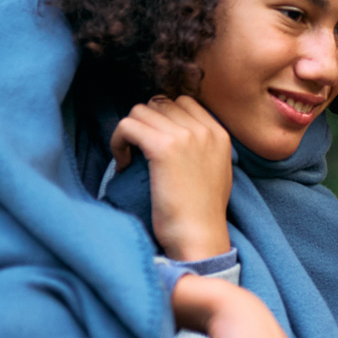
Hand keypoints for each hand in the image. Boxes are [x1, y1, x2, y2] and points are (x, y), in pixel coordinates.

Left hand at [111, 95, 235, 261]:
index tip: (155, 142)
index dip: (162, 118)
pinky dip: (118, 142)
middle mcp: (204, 130)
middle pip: (159, 103)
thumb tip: (171, 129)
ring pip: (140, 111)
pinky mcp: (163, 147)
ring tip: (130, 158)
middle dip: (144, 124)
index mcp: (219, 134)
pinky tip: (122, 164)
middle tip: (139, 151)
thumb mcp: (214, 171)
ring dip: (129, 132)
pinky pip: (127, 126)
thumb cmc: (202, 212)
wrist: (199, 235)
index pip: (183, 102)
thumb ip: (202, 145)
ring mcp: (185, 136)